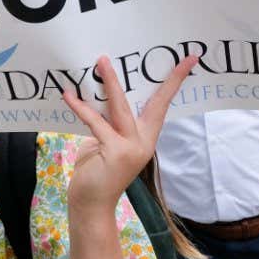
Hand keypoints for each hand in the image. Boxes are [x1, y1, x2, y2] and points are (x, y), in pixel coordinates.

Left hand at [62, 55, 197, 212]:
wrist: (90, 204)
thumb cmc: (97, 172)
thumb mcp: (106, 142)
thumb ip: (108, 123)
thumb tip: (96, 95)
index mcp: (145, 137)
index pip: (163, 104)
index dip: (175, 82)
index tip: (189, 60)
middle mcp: (143, 142)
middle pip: (150, 101)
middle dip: (147, 76)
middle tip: (138, 53)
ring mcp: (131, 148)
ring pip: (120, 107)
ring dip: (109, 82)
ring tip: (100, 62)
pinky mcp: (115, 152)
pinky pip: (97, 123)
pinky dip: (81, 108)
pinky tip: (69, 96)